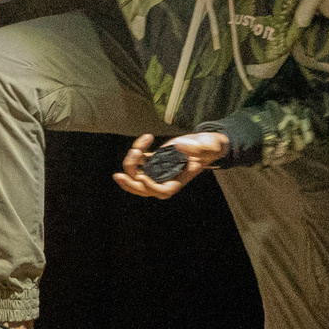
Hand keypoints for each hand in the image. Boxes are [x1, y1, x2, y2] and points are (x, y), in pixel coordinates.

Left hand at [113, 131, 227, 198]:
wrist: (204, 143)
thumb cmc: (209, 148)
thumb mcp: (210, 146)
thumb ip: (199, 147)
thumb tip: (179, 146)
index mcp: (178, 180)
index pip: (161, 191)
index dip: (150, 187)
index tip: (142, 177)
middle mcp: (165, 178)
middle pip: (143, 189)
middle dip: (130, 184)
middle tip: (118, 176)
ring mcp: (158, 170)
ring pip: (136, 175)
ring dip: (132, 162)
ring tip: (138, 147)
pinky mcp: (153, 160)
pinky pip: (139, 161)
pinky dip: (138, 150)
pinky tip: (147, 138)